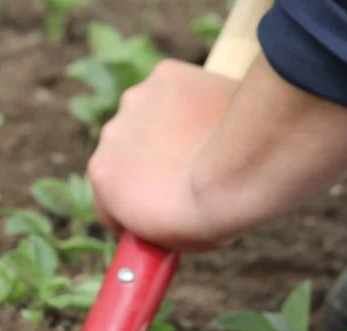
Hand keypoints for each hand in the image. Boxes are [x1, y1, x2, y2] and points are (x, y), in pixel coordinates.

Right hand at [87, 60, 238, 251]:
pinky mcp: (165, 76)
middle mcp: (109, 134)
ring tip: (207, 140)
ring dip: (169, 126)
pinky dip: (190, 99)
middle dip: (151, 159)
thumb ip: (152, 223)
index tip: (160, 203)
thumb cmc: (210, 217)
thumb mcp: (169, 239)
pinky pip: (175, 88)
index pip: (110, 189)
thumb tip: (165, 214)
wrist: (244, 171)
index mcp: (102, 176)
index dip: (136, 200)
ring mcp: (136, 101)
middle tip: (189, 170)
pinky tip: (213, 115)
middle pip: (128, 149)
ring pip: (149, 116)